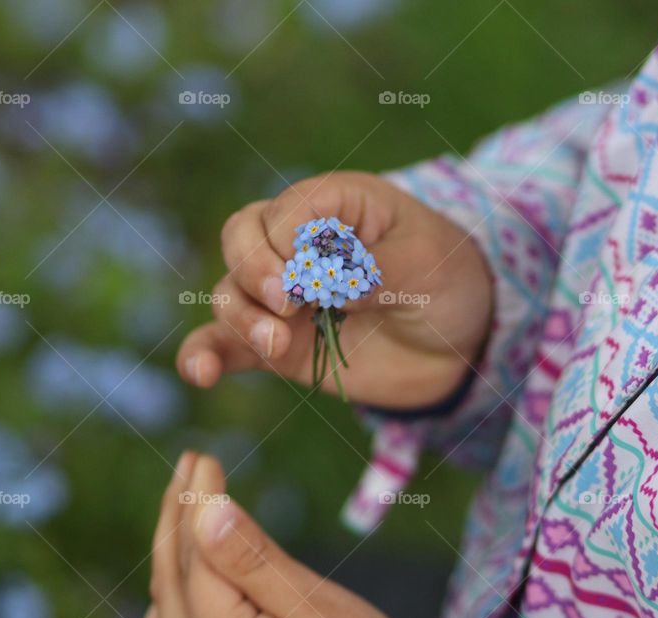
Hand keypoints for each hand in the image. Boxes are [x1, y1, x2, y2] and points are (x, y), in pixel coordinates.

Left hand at [141, 452, 407, 617]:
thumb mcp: (324, 614)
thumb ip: (258, 566)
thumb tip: (206, 510)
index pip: (195, 563)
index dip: (195, 504)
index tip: (205, 458)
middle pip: (173, 584)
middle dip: (177, 518)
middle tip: (190, 462)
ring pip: (167, 610)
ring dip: (172, 551)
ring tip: (181, 501)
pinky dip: (175, 597)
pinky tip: (185, 577)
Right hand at [176, 171, 492, 408]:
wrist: (458, 344)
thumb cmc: (446, 281)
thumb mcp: (426, 265)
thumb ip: (374, 269)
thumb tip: (321, 286)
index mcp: (334, 204)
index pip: (286, 209)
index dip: (288, 243)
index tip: (317, 277)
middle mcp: (298, 244)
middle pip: (241, 237)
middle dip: (254, 269)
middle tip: (289, 304)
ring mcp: (284, 296)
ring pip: (229, 290)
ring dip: (240, 316)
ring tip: (276, 344)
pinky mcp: (277, 343)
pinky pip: (225, 344)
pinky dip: (204, 356)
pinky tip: (199, 374)